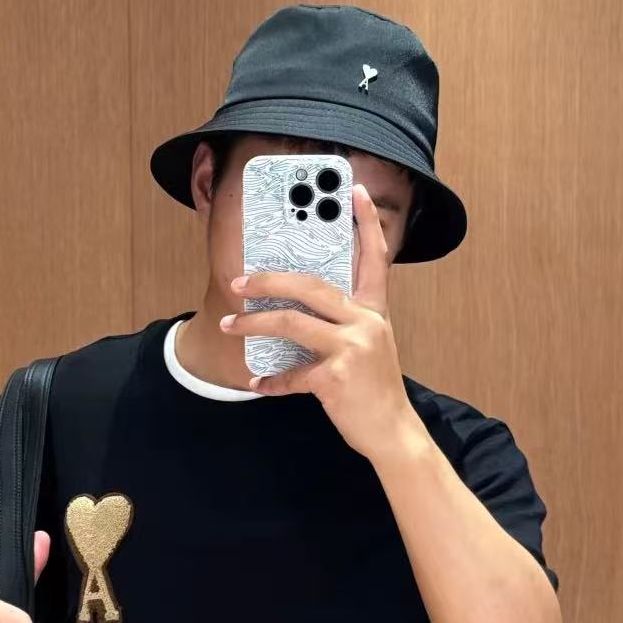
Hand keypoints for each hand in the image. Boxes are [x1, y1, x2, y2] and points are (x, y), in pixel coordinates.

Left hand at [219, 182, 418, 462]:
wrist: (393, 432)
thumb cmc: (374, 391)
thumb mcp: (370, 348)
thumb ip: (344, 325)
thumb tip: (299, 313)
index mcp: (374, 312)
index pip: (375, 258)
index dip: (367, 223)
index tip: (356, 190)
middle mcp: (365, 323)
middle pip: (311, 286)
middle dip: (269, 280)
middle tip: (240, 282)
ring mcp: (352, 349)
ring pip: (291, 323)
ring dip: (253, 324)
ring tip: (229, 323)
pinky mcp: (336, 377)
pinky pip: (292, 374)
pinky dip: (271, 381)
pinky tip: (257, 383)